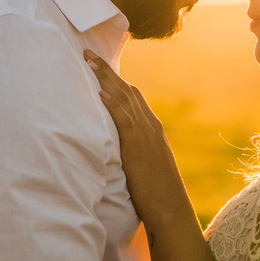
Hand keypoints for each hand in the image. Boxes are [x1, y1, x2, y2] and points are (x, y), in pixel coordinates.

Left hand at [84, 49, 188, 228]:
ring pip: (124, 98)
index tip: (101, 66)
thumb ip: (133, 153)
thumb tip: (116, 151)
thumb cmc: (155, 194)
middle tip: (89, 52)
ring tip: (89, 61)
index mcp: (152, 129)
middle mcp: (150, 125)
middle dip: (107, 70)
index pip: (133, 96)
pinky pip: (125, 119)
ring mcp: (146, 133)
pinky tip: (101, 92)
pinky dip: (113, 103)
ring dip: (106, 77)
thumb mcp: (144, 166)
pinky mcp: (139, 145)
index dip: (116, 79)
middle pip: (127, 89)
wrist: (170, 208)